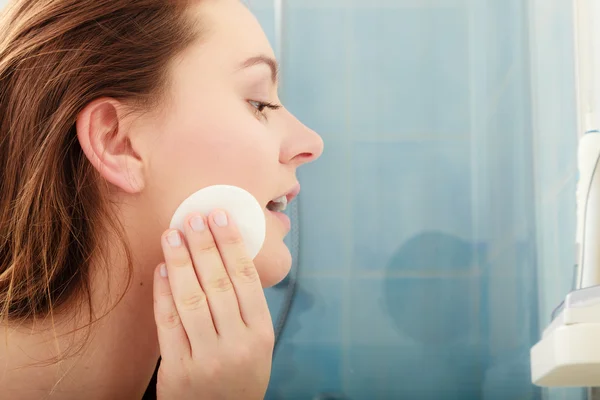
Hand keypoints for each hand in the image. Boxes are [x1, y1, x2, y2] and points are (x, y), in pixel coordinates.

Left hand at [153, 210, 273, 399]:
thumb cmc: (241, 376)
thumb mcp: (258, 346)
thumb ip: (247, 308)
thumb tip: (228, 256)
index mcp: (261, 334)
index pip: (246, 278)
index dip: (231, 243)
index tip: (219, 216)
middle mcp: (238, 344)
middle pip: (218, 283)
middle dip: (204, 245)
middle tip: (192, 217)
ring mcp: (207, 358)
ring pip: (192, 299)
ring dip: (180, 262)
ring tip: (172, 234)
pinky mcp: (178, 371)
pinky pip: (169, 324)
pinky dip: (163, 293)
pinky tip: (161, 270)